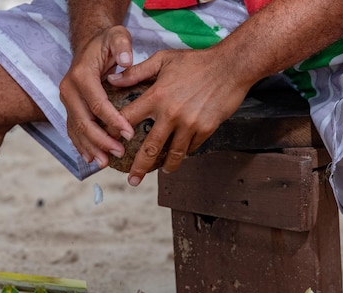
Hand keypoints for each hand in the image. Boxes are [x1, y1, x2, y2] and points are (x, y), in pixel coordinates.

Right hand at [59, 25, 134, 167]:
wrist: (89, 43)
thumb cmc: (107, 42)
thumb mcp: (117, 35)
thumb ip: (122, 45)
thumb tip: (127, 61)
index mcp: (81, 75)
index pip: (97, 103)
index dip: (113, 121)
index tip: (129, 134)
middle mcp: (69, 89)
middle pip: (84, 121)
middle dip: (102, 140)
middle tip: (119, 152)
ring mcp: (67, 100)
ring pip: (76, 129)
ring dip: (90, 148)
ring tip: (105, 163)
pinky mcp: (69, 108)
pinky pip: (73, 130)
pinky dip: (82, 145)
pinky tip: (92, 159)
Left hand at [107, 48, 249, 185]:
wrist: (231, 66)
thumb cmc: (196, 61)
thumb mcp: (163, 60)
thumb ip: (136, 72)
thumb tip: (111, 81)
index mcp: (156, 96)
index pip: (128, 120)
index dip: (115, 133)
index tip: (110, 145)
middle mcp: (171, 114)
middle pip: (150, 148)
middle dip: (139, 167)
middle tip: (132, 181)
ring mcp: (190, 124)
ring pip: (173, 154)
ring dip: (165, 166)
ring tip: (160, 172)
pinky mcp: (206, 129)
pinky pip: (191, 147)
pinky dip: (184, 153)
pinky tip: (180, 155)